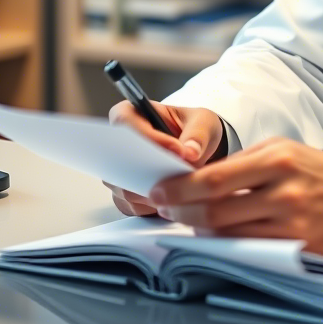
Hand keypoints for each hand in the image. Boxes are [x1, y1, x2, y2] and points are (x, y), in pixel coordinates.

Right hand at [104, 101, 225, 217]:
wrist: (197, 150)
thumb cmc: (195, 129)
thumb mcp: (204, 122)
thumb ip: (198, 134)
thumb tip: (189, 153)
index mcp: (131, 115)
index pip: (124, 123)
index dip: (147, 137)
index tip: (176, 149)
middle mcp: (118, 146)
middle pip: (119, 163)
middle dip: (149, 172)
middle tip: (179, 178)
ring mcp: (120, 174)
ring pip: (125, 189)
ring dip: (154, 193)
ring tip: (183, 191)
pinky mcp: (129, 197)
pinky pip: (134, 207)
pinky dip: (155, 208)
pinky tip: (176, 203)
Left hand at [148, 137, 322, 255]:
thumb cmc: (321, 172)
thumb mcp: (285, 150)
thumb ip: (245, 164)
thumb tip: (200, 180)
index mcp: (277, 159)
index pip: (214, 178)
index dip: (180, 189)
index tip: (158, 192)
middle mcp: (283, 189)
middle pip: (215, 210)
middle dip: (182, 212)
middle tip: (166, 210)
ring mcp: (291, 222)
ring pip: (228, 234)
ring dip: (201, 231)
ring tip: (190, 223)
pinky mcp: (299, 247)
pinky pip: (250, 249)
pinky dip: (228, 245)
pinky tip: (219, 237)